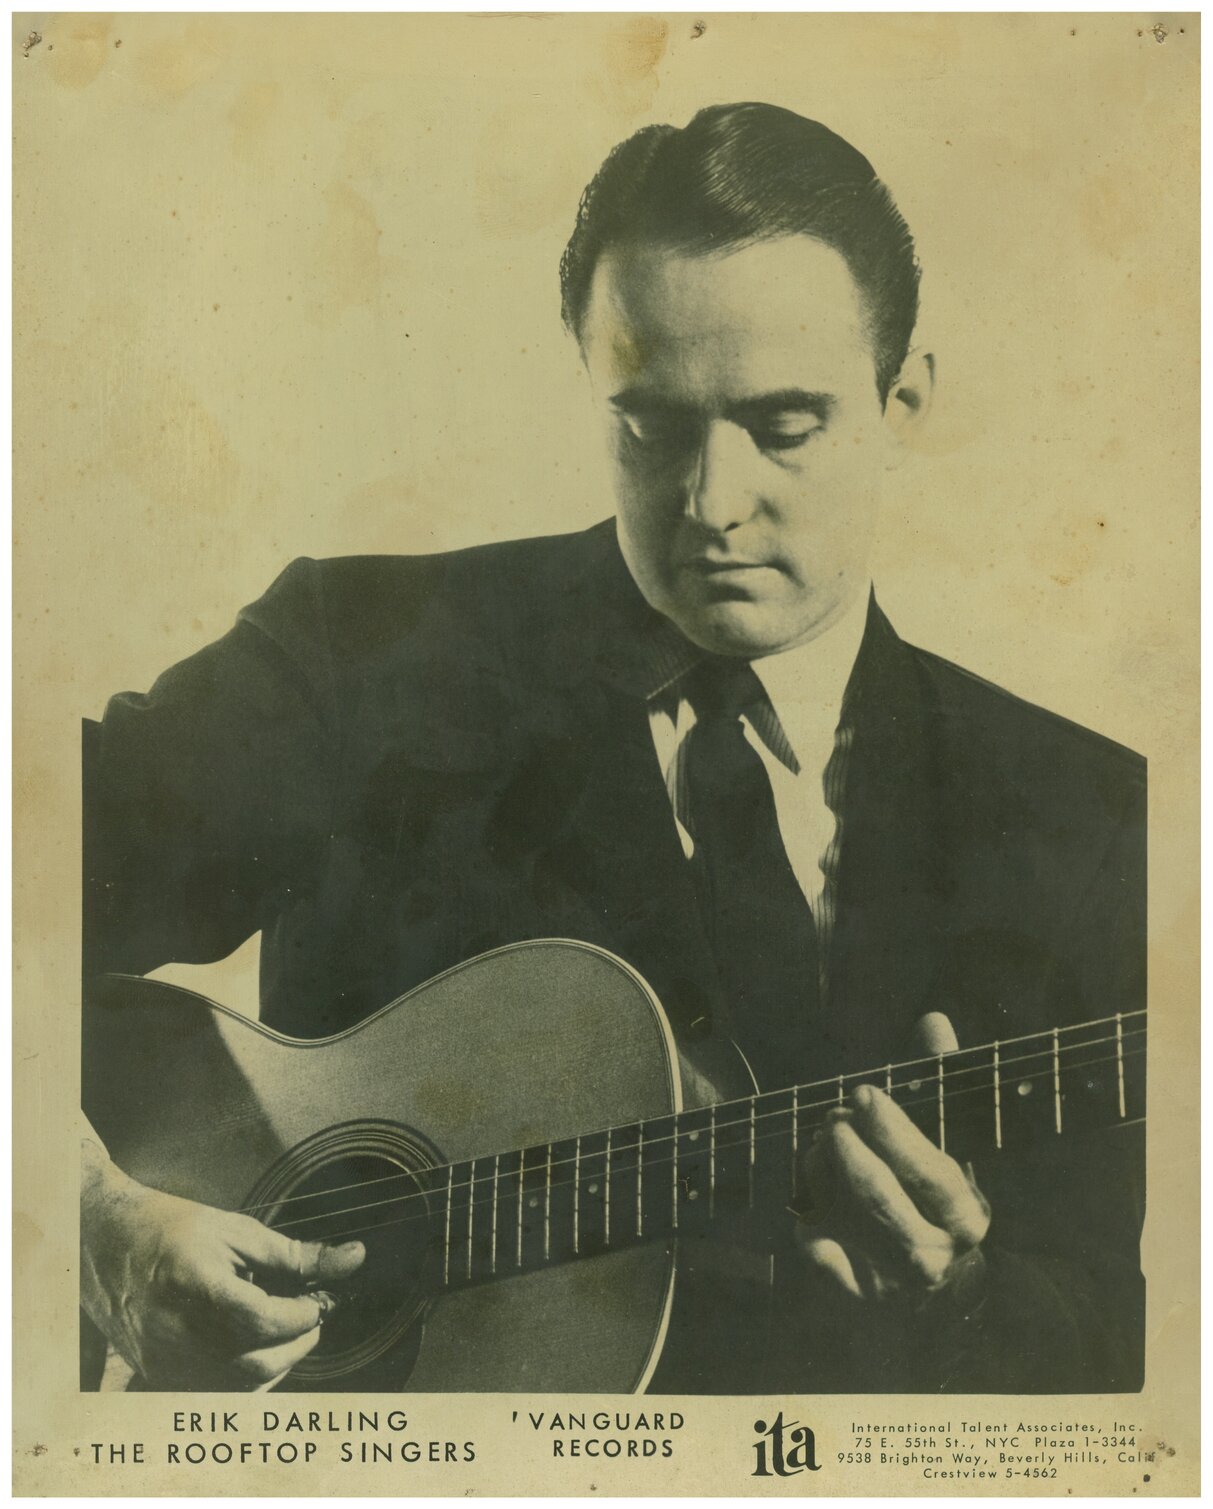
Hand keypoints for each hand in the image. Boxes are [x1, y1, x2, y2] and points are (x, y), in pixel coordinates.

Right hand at [81, 1139, 364, 1388]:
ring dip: (278, 1362)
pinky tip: (256, 1346)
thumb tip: (353, 1258)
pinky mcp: (160, 1378)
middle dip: (298, 1342)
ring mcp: (164, 1362)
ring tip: (283, 1326)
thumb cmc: (173, 1230)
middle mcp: (175, 1332)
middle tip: (310, 1312)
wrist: (107, 1246)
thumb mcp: (237, 1229)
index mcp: (195, 1284)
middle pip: (257, 1363)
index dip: (303, 1314)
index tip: (319, 1298)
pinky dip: (250, 1379)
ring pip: (241, 1388)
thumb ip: (296, 1254)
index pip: (263, 1320)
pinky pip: (218, 1396)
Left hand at [793, 1014, 989, 1304]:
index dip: (893, 1130)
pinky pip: (815, 1247)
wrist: (937, 1288)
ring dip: (821, 1170)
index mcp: (966, 1214)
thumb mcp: (944, 1140)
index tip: (863, 1094)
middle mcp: (935, 1254)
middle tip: (834, 1115)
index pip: (930, 1172)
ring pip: (842, 1216)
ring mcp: (892, 1281)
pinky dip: (805, 1214)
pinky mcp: (854, 1296)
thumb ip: (937, 1081)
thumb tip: (933, 1020)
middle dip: (846, 1145)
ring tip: (820, 1142)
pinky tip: (811, 1192)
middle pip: (878, 1194)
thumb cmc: (932, 1193)